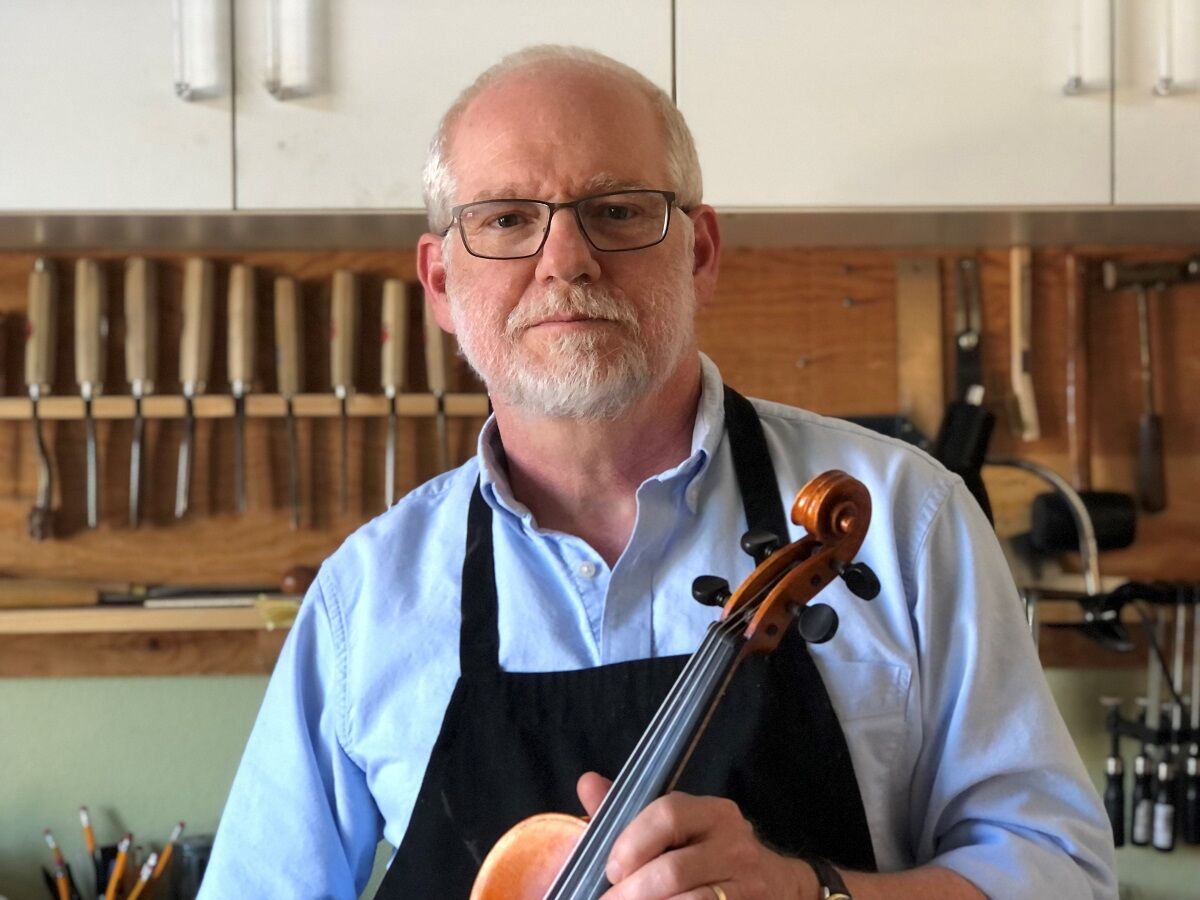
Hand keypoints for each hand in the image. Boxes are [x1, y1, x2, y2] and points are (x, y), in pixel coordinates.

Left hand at [577, 772, 817, 899]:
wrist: (780, 887)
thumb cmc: (712, 854)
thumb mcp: (680, 828)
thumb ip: (630, 813)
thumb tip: (587, 783)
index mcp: (712, 813)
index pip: (668, 814)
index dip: (632, 842)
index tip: (610, 870)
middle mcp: (735, 843)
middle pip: (673, 869)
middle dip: (632, 892)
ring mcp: (748, 883)